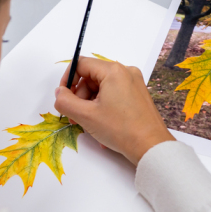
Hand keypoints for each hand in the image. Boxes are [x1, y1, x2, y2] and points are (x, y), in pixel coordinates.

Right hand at [55, 57, 173, 165]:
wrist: (151, 147)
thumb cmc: (121, 129)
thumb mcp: (86, 116)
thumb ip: (65, 102)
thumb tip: (59, 94)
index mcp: (113, 71)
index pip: (81, 64)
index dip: (67, 80)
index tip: (63, 97)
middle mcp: (126, 72)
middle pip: (91, 77)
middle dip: (79, 96)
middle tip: (75, 117)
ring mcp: (134, 83)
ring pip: (102, 88)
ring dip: (90, 104)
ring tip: (88, 125)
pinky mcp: (138, 95)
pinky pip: (113, 95)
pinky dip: (103, 107)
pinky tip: (102, 126)